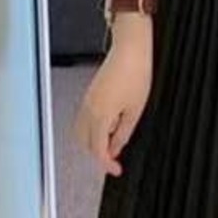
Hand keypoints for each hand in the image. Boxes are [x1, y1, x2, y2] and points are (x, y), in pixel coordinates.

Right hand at [72, 27, 152, 176]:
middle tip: (116, 155)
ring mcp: (87, 100)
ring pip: (81, 130)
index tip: (116, 169)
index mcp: (100, 116)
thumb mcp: (136, 110)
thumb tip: (116, 148)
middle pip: (84, 142)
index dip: (107, 164)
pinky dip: (94, 127)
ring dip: (94, 139)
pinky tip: (111, 122)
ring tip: (115, 136)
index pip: (97, 150)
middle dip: (98, 152)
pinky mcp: (90, 93)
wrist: (130, 48)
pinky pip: (85, 118)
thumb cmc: (136, 74)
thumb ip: (123, 133)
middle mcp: (89, 109)